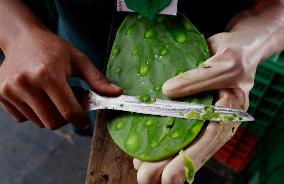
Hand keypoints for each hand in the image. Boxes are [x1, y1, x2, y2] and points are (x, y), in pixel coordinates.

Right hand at [0, 28, 120, 129]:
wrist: (22, 39)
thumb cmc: (53, 49)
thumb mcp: (78, 60)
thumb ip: (97, 79)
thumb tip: (117, 94)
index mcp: (48, 75)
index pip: (69, 111)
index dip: (80, 120)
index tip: (84, 120)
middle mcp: (26, 84)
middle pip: (53, 122)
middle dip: (66, 118)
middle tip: (69, 102)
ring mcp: (10, 91)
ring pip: (39, 122)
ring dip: (50, 114)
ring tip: (53, 95)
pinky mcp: (0, 95)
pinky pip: (23, 118)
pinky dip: (35, 112)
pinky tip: (38, 96)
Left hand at [134, 1, 283, 182]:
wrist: (237, 47)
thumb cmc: (235, 54)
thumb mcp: (223, 63)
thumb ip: (199, 78)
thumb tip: (168, 91)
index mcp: (229, 113)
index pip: (208, 141)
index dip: (188, 159)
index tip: (167, 176)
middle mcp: (217, 120)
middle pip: (193, 148)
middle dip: (169, 165)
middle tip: (145, 177)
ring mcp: (205, 118)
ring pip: (185, 143)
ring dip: (163, 159)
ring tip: (142, 169)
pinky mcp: (195, 112)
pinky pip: (180, 131)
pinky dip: (164, 142)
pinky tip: (148, 151)